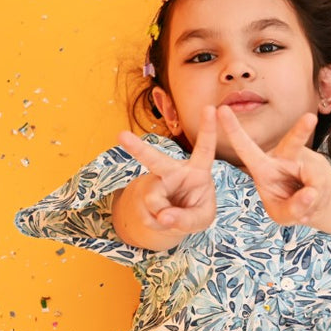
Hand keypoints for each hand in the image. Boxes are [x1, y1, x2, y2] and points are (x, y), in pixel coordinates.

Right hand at [115, 107, 217, 238]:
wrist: (172, 220)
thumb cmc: (195, 211)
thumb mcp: (202, 218)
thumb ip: (188, 218)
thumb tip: (163, 216)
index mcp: (197, 170)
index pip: (204, 149)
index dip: (208, 129)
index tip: (210, 107)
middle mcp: (173, 171)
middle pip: (155, 160)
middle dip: (138, 149)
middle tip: (121, 135)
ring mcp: (154, 183)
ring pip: (153, 199)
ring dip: (161, 215)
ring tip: (169, 217)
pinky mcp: (141, 196)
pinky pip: (147, 215)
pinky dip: (156, 223)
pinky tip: (160, 218)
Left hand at [218, 108, 330, 225]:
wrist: (313, 203)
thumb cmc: (289, 205)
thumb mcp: (284, 214)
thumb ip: (294, 208)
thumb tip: (312, 192)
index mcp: (262, 167)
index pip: (246, 148)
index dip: (233, 129)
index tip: (222, 109)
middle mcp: (283, 156)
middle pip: (293, 143)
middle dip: (302, 131)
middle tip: (309, 118)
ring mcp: (305, 160)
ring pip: (314, 177)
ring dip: (313, 199)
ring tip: (308, 204)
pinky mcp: (321, 165)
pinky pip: (323, 186)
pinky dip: (320, 201)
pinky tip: (316, 199)